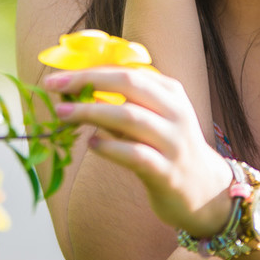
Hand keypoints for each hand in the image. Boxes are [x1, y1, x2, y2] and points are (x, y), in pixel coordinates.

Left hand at [44, 66, 233, 236]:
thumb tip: (77, 87)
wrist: (206, 191)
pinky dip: (110, 147)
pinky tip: (92, 143)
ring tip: (63, 113)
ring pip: (130, 117)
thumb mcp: (155, 118)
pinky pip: (135, 155)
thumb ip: (125, 102)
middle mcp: (175, 112)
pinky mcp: (167, 172)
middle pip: (128, 83)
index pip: (127, 70)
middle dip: (87, 80)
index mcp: (171, 92)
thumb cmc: (167, 149)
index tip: (59, 72)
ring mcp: (173, 142)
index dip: (91, 69)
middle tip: (54, 84)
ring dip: (91, 112)